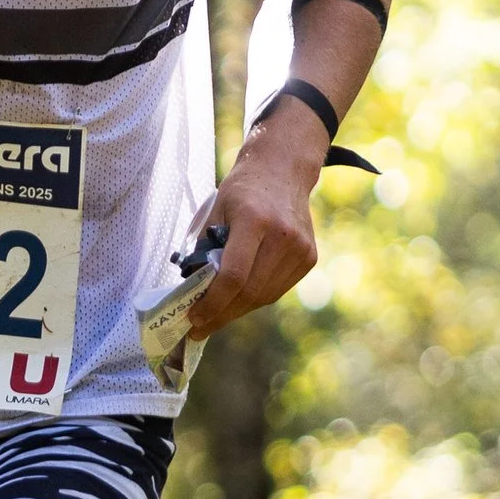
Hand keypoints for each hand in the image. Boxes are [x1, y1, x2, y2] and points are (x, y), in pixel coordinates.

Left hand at [185, 99, 326, 336]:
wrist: (282, 170)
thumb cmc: (242, 191)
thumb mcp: (214, 211)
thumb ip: (203, 248)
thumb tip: (190, 290)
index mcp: (255, 221)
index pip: (234, 276)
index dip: (212, 303)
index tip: (193, 317)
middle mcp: (283, 236)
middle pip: (250, 292)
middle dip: (221, 314)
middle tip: (198, 328)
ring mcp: (300, 249)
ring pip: (265, 296)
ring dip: (237, 310)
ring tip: (214, 316)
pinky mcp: (309, 258)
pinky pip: (277, 289)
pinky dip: (255, 299)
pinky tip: (238, 300)